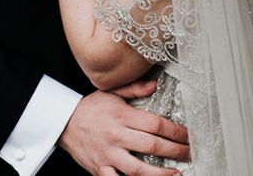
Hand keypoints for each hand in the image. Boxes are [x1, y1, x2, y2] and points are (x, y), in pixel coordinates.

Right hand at [58, 86, 188, 175]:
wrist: (62, 122)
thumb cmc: (89, 107)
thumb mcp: (110, 92)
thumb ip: (134, 89)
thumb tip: (154, 85)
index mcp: (121, 115)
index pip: (155, 124)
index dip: (175, 131)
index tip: (188, 135)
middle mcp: (116, 135)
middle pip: (151, 145)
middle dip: (175, 151)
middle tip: (189, 153)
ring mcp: (108, 155)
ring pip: (137, 169)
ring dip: (159, 174)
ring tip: (176, 174)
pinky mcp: (100, 169)